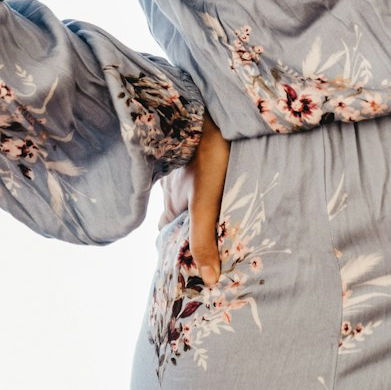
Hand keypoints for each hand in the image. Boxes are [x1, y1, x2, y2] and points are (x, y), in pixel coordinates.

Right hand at [156, 108, 230, 286]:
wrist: (211, 110)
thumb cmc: (208, 155)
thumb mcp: (205, 203)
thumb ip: (204, 239)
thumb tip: (208, 279)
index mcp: (170, 203)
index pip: (165, 233)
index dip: (173, 248)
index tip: (187, 262)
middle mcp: (171, 187)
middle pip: (178, 215)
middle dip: (190, 230)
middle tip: (212, 245)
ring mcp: (182, 169)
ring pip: (188, 195)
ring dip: (200, 208)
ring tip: (224, 221)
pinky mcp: (196, 153)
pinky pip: (197, 177)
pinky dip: (205, 188)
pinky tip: (225, 189)